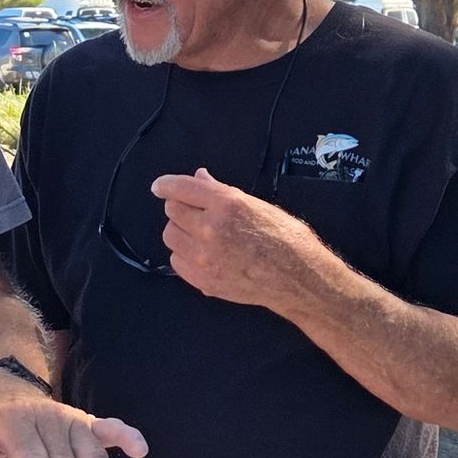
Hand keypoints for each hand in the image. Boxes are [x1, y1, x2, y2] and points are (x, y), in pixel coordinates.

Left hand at [150, 169, 316, 307]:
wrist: (297, 278)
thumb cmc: (285, 239)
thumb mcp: (257, 205)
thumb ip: (222, 193)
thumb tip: (200, 179)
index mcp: (226, 205)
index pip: (182, 188)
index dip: (166, 185)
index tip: (159, 186)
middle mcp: (211, 229)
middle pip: (173, 211)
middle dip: (181, 208)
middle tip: (195, 213)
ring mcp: (205, 257)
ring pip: (170, 236)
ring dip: (181, 231)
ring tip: (200, 234)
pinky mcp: (203, 279)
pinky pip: (176, 261)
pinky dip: (184, 255)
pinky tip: (201, 254)